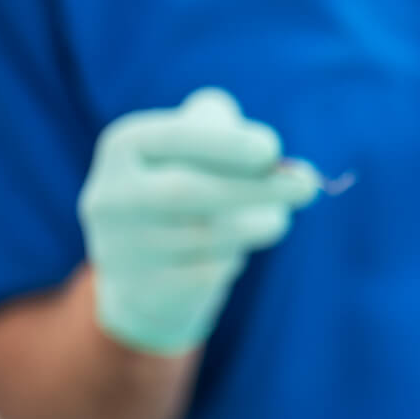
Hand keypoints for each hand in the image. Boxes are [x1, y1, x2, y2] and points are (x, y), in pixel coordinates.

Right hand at [78, 88, 318, 354]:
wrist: (145, 276)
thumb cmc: (184, 190)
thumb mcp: (196, 148)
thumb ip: (225, 128)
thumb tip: (271, 154)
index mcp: (123, 148)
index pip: (169, 138)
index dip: (223, 142)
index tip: (272, 149)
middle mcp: (111, 197)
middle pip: (186, 191)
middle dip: (255, 187)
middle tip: (308, 185)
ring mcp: (123, 248)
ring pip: (206, 235)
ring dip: (257, 223)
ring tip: (278, 217)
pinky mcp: (147, 290)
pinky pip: (208, 272)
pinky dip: (236, 257)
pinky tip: (240, 250)